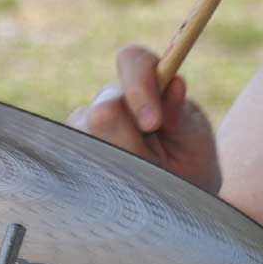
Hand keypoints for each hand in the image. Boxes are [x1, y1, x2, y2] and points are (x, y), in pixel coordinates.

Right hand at [67, 44, 221, 194]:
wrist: (173, 203)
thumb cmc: (189, 166)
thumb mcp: (195, 143)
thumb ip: (182, 117)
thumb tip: (175, 83)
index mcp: (148, 85)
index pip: (133, 60)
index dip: (140, 88)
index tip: (154, 124)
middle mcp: (111, 101)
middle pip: (103, 110)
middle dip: (130, 143)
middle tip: (153, 168)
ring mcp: (84, 128)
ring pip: (84, 140)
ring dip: (117, 166)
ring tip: (141, 181)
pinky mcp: (67, 156)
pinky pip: (70, 164)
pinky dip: (98, 180)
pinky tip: (115, 189)